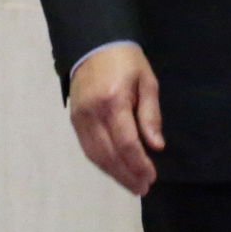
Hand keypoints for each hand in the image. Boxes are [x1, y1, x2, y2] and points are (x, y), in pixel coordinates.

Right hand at [68, 43, 164, 195]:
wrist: (93, 43)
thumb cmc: (126, 61)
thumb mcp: (146, 81)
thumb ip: (151, 114)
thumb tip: (156, 145)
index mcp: (114, 101)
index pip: (126, 143)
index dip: (139, 164)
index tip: (151, 176)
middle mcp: (93, 113)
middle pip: (109, 154)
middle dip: (127, 175)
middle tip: (142, 188)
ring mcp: (80, 117)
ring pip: (95, 155)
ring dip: (114, 173)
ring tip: (131, 185)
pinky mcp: (74, 119)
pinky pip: (87, 147)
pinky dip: (101, 162)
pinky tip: (114, 170)